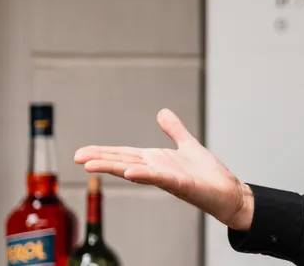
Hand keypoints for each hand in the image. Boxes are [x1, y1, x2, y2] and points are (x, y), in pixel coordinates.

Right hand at [73, 108, 253, 230]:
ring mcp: (167, 178)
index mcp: (156, 160)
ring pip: (136, 171)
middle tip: (76, 157)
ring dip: (114, 168)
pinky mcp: (182, 184)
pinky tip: (131, 171)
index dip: (103, 152)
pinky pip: (161, 179)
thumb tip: (162, 112)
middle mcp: (157, 170)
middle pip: (124, 162)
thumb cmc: (207, 174)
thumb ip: (174, 130)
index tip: (81, 152)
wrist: (228, 192)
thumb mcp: (188, 145)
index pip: (125, 154)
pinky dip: (146, 174)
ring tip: (90, 166)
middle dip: (100, 160)